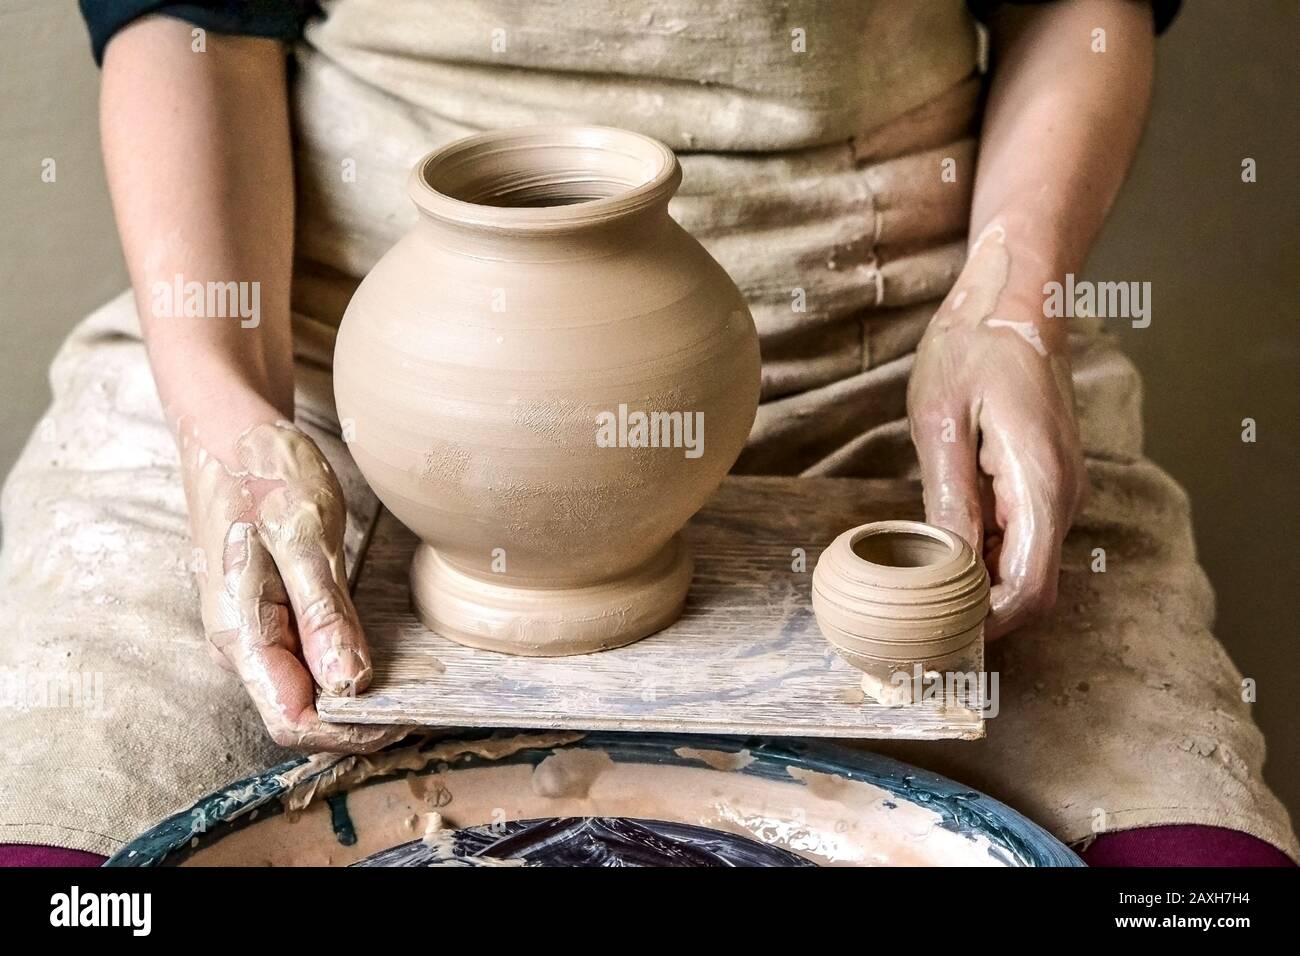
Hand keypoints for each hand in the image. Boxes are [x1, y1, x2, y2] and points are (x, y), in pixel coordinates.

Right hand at [180, 412, 408, 750]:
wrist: (231, 430)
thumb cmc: (266, 474)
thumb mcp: (302, 535)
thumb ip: (323, 613)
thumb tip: (349, 684)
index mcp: (241, 633)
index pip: (293, 721)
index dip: (349, 732)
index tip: (406, 717)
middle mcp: (241, 642)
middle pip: (300, 712)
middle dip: (358, 719)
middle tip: (422, 701)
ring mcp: (253, 628)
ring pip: (305, 688)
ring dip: (355, 696)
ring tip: (412, 684)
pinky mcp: (268, 612)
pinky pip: (305, 658)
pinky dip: (344, 665)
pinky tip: (381, 655)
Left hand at [907, 223, 1087, 638]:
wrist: (1014, 301)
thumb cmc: (973, 348)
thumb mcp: (941, 418)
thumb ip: (949, 495)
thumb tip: (947, 564)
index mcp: (1039, 483)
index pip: (1030, 587)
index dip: (990, 623)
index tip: (940, 636)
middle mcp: (1060, 495)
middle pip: (1032, 588)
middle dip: (983, 615)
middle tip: (920, 629)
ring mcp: (1056, 489)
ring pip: (1025, 566)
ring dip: (981, 587)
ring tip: (920, 597)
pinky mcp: (1042, 481)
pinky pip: (1019, 538)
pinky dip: (985, 557)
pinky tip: (940, 554)